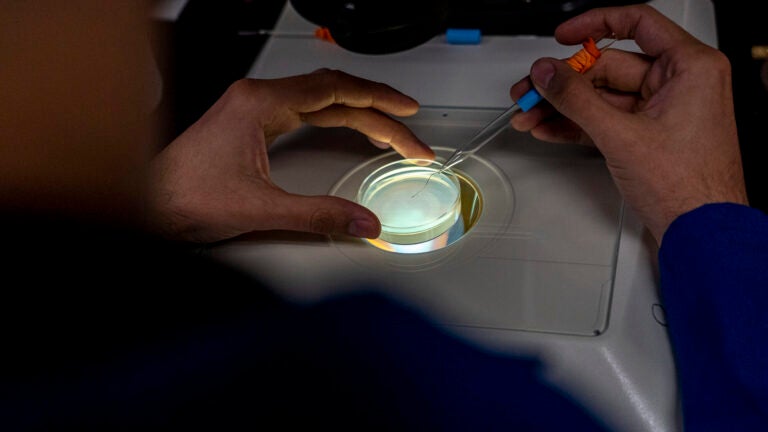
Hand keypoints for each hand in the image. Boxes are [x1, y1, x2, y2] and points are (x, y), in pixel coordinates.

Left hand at [148, 69, 433, 242]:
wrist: (147, 203)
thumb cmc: (184, 196)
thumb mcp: (260, 209)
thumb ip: (318, 215)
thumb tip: (363, 223)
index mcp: (259, 103)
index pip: (335, 91)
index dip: (378, 101)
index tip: (407, 112)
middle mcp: (258, 98)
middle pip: (334, 93)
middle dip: (378, 111)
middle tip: (410, 132)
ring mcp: (255, 108)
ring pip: (322, 100)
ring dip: (360, 114)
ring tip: (391, 131)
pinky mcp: (253, 123)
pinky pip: (306, 111)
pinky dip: (337, 119)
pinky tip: (351, 129)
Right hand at [509, 5, 747, 243]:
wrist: (700, 232)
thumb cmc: (689, 186)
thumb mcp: (621, 135)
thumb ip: (577, 99)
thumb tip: (549, 74)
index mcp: (690, 67)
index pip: (637, 23)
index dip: (595, 25)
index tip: (564, 37)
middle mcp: (680, 83)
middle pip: (610, 66)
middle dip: (564, 82)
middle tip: (532, 91)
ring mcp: (663, 110)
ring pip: (603, 96)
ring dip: (564, 107)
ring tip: (530, 114)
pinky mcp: (649, 134)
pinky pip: (606, 119)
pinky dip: (577, 124)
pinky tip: (549, 128)